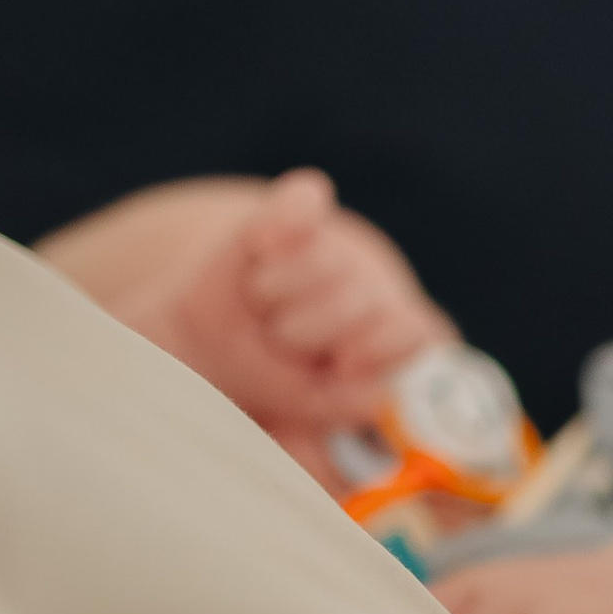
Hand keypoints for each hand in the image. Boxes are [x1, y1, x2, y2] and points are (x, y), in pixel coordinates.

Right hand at [42, 172, 452, 488]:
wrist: (193, 353)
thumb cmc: (257, 388)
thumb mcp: (300, 414)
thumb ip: (344, 410)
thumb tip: (379, 393)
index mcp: (388, 344)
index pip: (419, 332)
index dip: (379, 348)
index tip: (337, 365)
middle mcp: (369, 292)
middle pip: (365, 300)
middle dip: (308, 332)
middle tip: (276, 342)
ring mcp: (334, 250)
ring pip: (331, 261)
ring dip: (280, 293)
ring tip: (259, 308)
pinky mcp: (295, 213)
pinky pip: (308, 199)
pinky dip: (281, 224)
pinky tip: (259, 250)